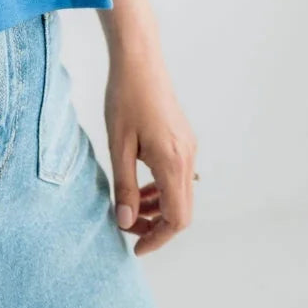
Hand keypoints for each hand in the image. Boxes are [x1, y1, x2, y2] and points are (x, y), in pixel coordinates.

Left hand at [104, 46, 197, 255]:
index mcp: (173, 162)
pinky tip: (138, 185)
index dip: (157, 238)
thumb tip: (124, 222)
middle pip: (181, 210)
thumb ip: (123, 185)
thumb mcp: (118, 144)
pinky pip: (177, 175)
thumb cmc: (125, 97)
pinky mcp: (183, 139)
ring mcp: (188, 148)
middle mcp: (188, 158)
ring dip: (156, 206)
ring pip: (179, 193)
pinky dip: (160, 188)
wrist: (139, 60)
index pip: (175, 218)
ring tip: (128, 207)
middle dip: (155, 225)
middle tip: (126, 227)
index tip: (135, 247)